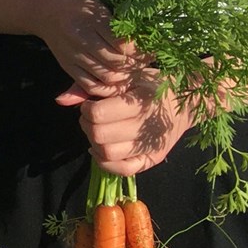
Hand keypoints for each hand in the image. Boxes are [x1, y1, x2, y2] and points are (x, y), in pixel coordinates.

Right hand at [41, 0, 139, 99]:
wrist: (46, 9)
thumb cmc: (79, 1)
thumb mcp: (100, 1)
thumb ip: (120, 16)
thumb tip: (148, 30)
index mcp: (90, 18)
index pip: (122, 42)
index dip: (141, 49)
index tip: (152, 47)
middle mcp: (79, 38)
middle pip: (116, 61)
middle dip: (136, 64)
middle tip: (147, 61)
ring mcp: (72, 54)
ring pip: (106, 76)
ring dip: (125, 77)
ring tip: (134, 70)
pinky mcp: (67, 66)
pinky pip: (90, 85)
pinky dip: (107, 88)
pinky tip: (117, 81)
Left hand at [57, 70, 195, 175]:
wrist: (187, 103)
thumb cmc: (151, 84)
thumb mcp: (124, 77)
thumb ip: (90, 88)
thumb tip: (60, 100)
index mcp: (141, 102)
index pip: (98, 114)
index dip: (87, 108)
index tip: (91, 103)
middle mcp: (147, 127)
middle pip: (99, 135)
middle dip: (87, 125)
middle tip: (92, 116)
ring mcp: (151, 147)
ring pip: (107, 153)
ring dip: (94, 143)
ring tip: (99, 130)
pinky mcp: (153, 160)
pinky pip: (122, 170)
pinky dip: (105, 161)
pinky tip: (102, 148)